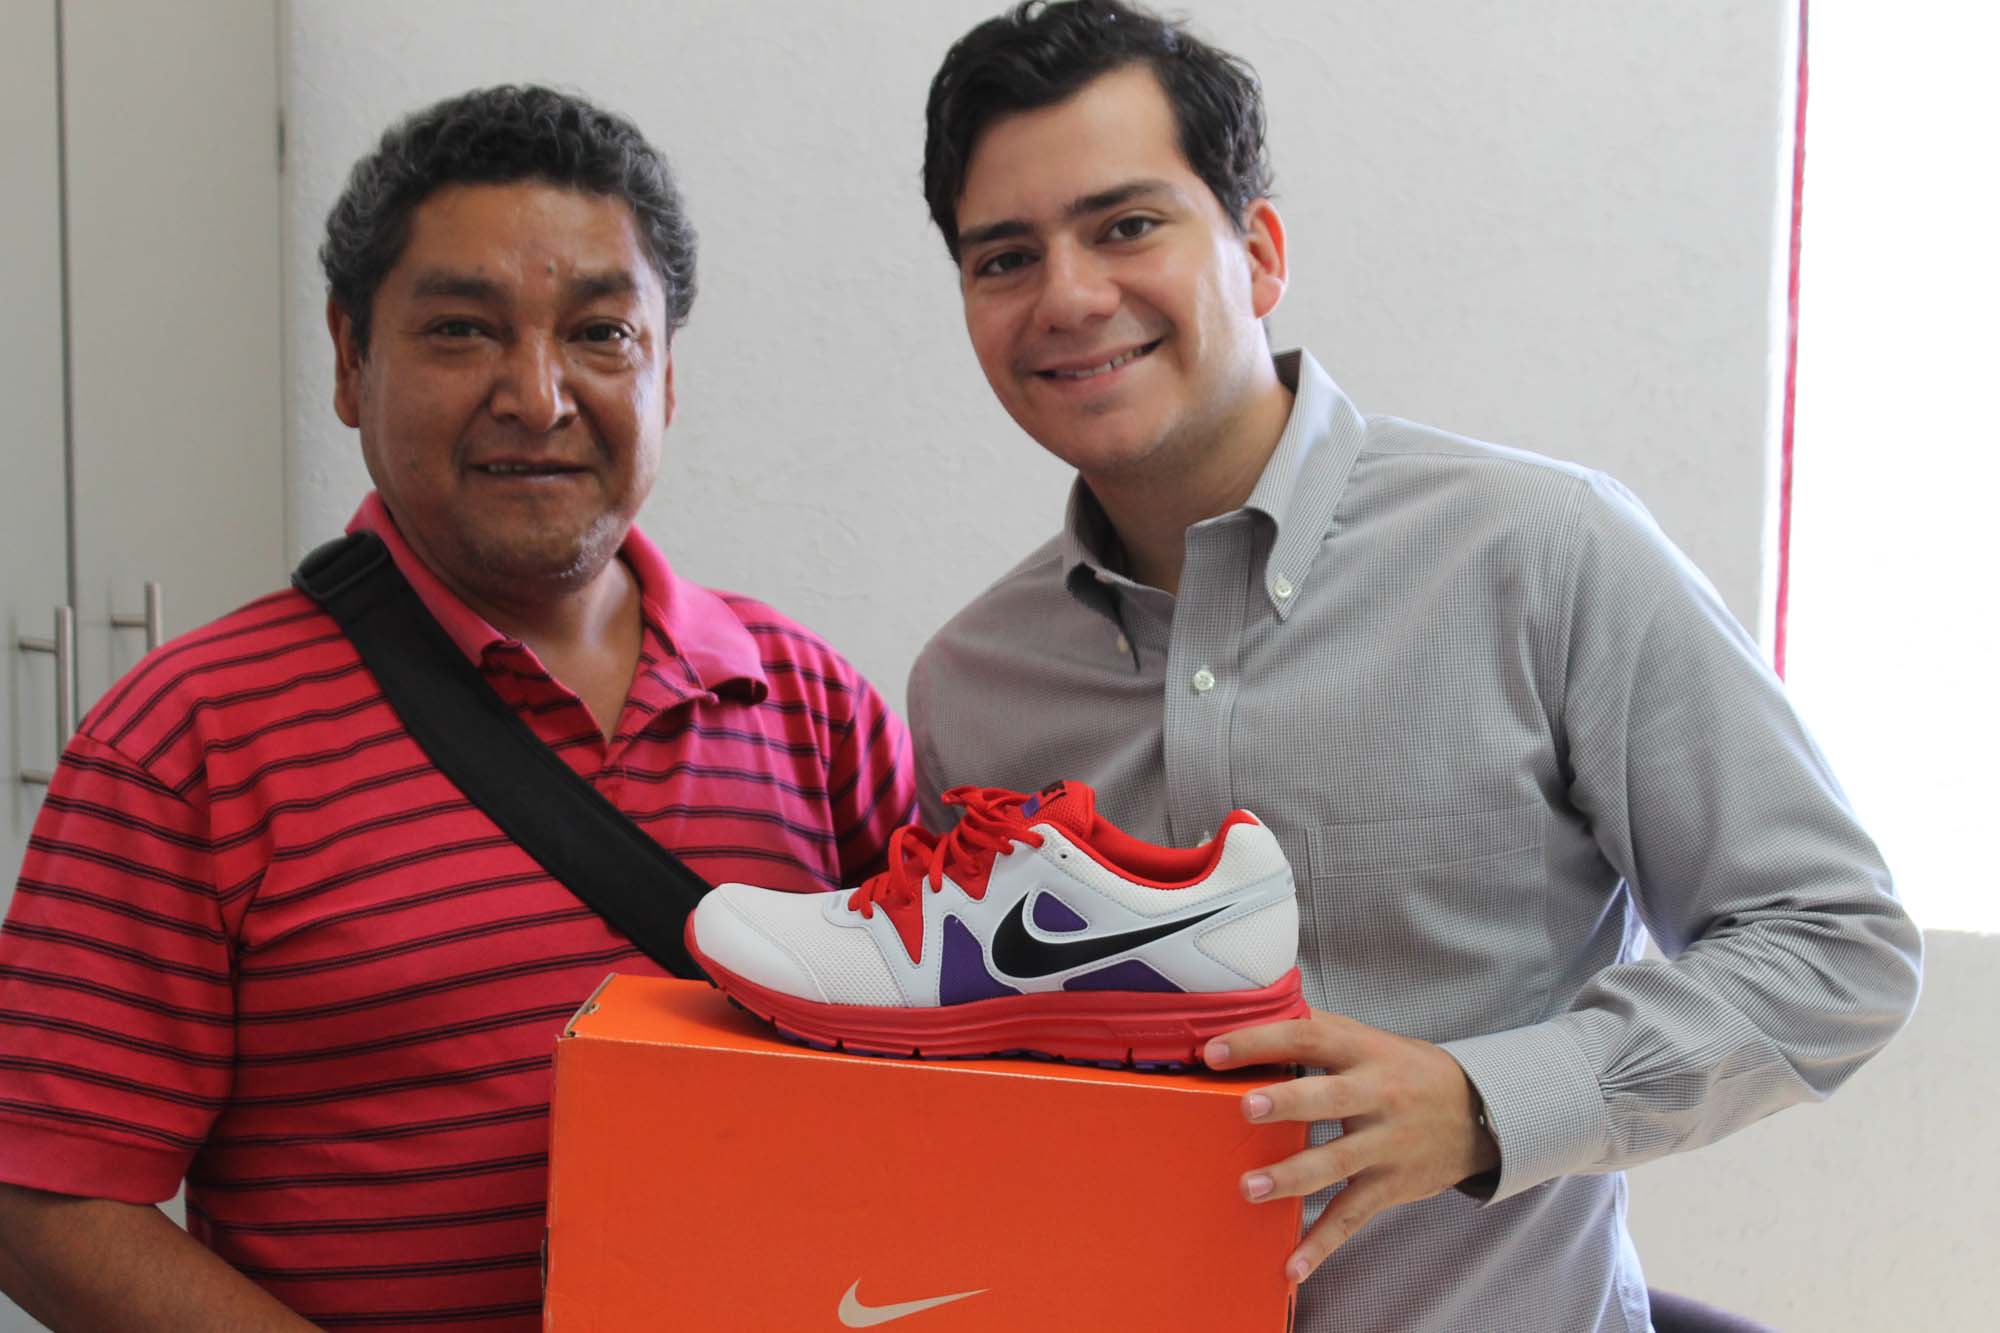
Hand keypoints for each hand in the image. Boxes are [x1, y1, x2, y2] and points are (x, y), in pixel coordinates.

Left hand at [1205, 1011, 1498, 1284]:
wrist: (1481, 1113)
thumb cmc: (1407, 1071)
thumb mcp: (1370, 1040)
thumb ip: (1318, 1029)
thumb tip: (1255, 1010)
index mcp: (1364, 1052)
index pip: (1309, 1038)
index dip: (1262, 1041)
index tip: (1216, 1051)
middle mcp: (1377, 1096)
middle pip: (1329, 1098)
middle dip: (1287, 1102)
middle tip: (1245, 1107)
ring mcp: (1385, 1145)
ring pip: (1336, 1162)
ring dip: (1291, 1177)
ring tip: (1249, 1188)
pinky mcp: (1390, 1186)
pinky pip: (1352, 1216)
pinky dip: (1322, 1244)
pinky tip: (1291, 1267)